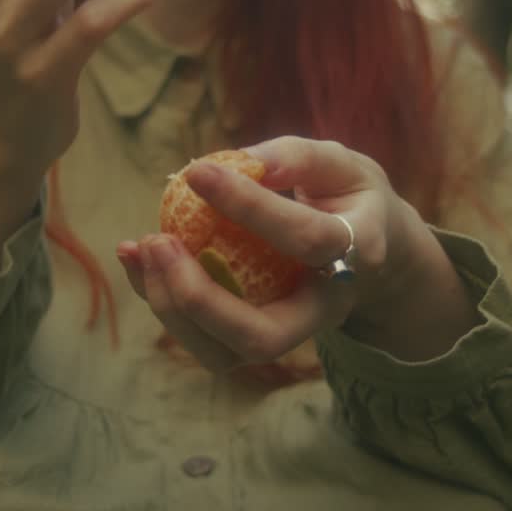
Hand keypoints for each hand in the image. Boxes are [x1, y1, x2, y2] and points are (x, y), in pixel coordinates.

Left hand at [116, 137, 479, 369]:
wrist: (375, 254)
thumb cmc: (349, 199)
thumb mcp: (341, 165)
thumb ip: (298, 158)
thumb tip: (244, 163)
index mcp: (358, 252)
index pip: (305, 239)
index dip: (250, 207)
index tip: (197, 172)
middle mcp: (325, 308)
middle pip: (264, 336)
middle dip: (200, 299)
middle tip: (159, 241)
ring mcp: (290, 332)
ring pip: (226, 352)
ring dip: (172, 307)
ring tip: (141, 247)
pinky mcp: (254, 338)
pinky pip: (203, 341)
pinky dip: (161, 301)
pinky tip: (136, 258)